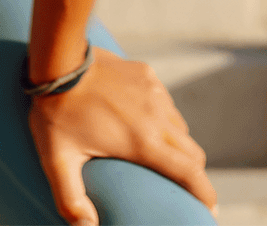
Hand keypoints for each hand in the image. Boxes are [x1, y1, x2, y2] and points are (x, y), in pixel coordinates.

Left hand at [28, 48, 216, 224]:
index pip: (190, 174)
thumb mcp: (58, 159)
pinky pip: (166, 102)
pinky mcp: (146, 74)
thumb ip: (70, 198)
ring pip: (180, 126)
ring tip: (163, 156)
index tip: (210, 211)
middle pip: (193, 153)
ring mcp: (153, 92)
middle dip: (194, 174)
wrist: (58, 56)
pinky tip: (144, 121)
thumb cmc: (56, 110)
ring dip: (178, 144)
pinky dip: (164, 118)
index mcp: (143, 141)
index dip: (206, 195)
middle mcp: (156, 117)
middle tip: (184, 188)